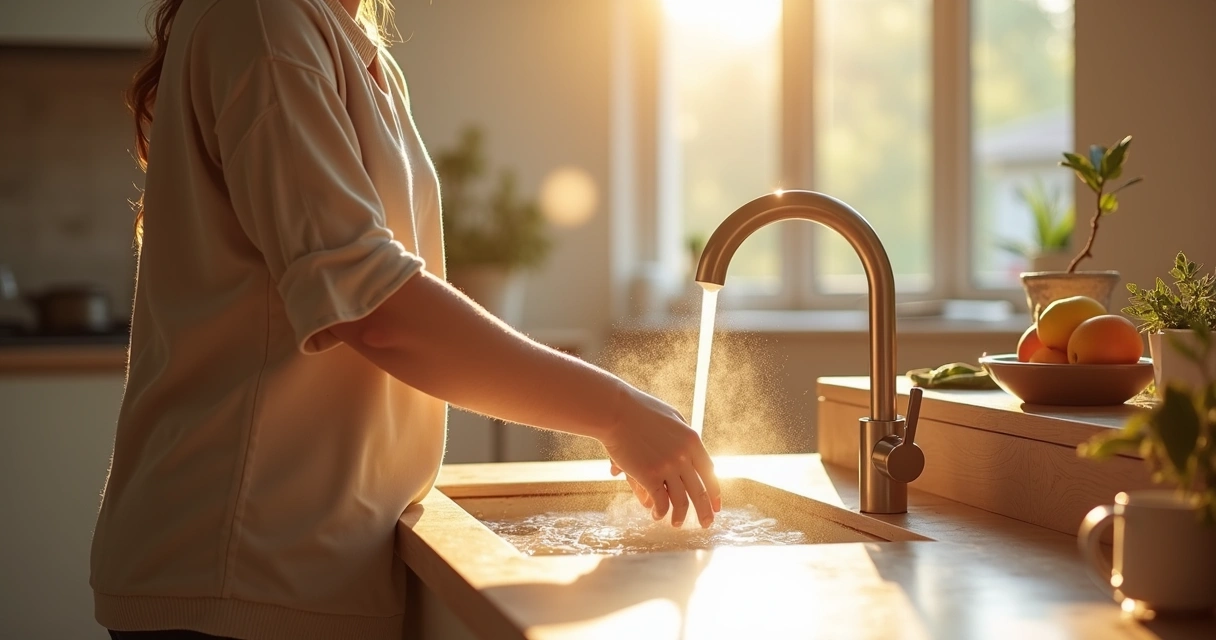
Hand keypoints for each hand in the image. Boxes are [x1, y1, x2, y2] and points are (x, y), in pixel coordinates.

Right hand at [600, 385, 721, 527]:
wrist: (615, 411)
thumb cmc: (639, 411)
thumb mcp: (671, 417)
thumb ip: (683, 436)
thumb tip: (687, 458)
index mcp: (692, 440)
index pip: (709, 473)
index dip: (714, 493)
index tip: (717, 506)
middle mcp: (684, 456)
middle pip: (700, 490)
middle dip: (705, 511)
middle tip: (707, 524)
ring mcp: (667, 466)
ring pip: (681, 500)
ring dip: (680, 516)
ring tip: (677, 524)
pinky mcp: (649, 475)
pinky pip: (660, 501)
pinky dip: (660, 511)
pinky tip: (657, 515)